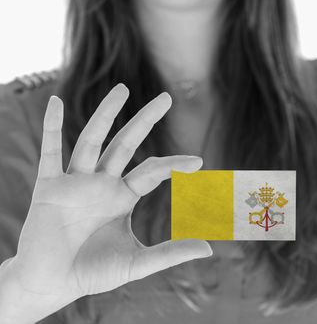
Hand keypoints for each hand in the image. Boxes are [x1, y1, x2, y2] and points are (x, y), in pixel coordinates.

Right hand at [3, 84, 211, 321]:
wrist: (52, 285)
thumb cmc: (92, 273)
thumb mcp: (136, 262)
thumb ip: (170, 253)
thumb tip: (209, 249)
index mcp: (122, 197)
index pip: (152, 171)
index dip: (174, 164)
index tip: (199, 161)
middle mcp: (102, 183)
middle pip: (125, 144)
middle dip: (145, 121)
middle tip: (166, 98)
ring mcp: (76, 182)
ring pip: (92, 140)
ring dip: (106, 114)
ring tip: (123, 89)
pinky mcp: (49, 187)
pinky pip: (49, 152)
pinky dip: (51, 128)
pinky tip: (55, 103)